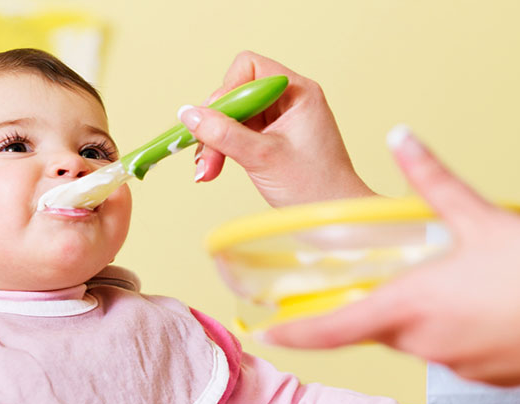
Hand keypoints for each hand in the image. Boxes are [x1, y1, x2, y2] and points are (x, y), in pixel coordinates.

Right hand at [178, 50, 373, 206]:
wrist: (332, 218)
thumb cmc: (312, 187)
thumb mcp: (261, 157)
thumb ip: (222, 133)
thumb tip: (188, 114)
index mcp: (297, 92)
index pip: (249, 69)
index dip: (226, 92)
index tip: (214, 122)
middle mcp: (289, 100)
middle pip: (236, 95)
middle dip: (216, 125)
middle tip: (205, 158)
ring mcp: (281, 120)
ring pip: (234, 117)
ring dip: (216, 142)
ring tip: (207, 171)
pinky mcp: (273, 139)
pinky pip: (239, 134)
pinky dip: (224, 150)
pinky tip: (213, 169)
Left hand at [259, 126, 519, 385]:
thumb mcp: (484, 219)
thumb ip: (433, 180)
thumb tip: (401, 136)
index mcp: (411, 305)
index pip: (335, 328)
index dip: (296, 333)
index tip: (266, 334)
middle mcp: (423, 342)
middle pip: (375, 327)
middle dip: (373, 305)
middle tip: (393, 278)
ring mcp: (453, 364)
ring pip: (412, 340)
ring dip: (416, 316)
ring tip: (453, 286)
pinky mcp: (481, 378)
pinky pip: (447, 353)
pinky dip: (449, 332)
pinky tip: (481, 309)